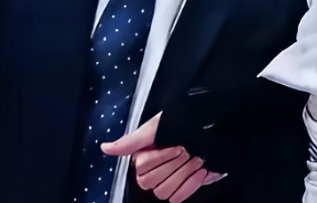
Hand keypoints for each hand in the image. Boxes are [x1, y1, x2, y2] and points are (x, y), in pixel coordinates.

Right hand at [102, 113, 224, 201]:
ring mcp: (169, 180)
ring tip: (194, 158)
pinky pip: (178, 198)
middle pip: (151, 184)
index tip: (174, 144)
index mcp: (143, 155)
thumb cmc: (183, 121)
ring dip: (183, 174)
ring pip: (164, 193)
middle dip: (173, 165)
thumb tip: (105, 148)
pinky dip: (190, 185)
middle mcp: (153, 170)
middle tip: (185, 149)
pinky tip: (200, 170)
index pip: (142, 170)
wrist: (211, 125)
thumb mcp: (157, 127)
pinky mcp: (183, 188)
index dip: (160, 158)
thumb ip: (131, 141)